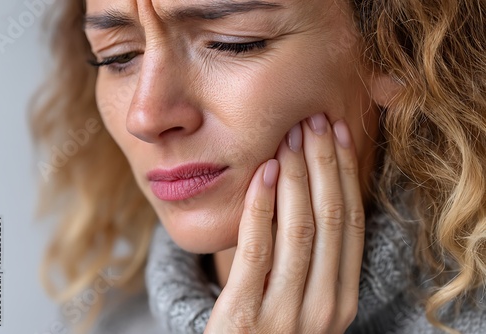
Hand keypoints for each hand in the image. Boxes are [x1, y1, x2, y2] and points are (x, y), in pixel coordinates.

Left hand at [205, 113, 364, 333]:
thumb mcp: (302, 297)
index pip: (352, 223)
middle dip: (324, 164)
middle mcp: (324, 306)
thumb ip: (314, 257)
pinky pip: (257, 248)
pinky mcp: (244, 315)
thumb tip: (315, 188)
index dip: (347, 174)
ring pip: (299, 228)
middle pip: (331, 218)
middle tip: (315, 122)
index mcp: (342, 298)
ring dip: (295, 176)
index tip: (340, 135)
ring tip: (289, 138)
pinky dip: (261, 206)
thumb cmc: (269, 327)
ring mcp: (286, 313)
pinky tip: (262, 173)